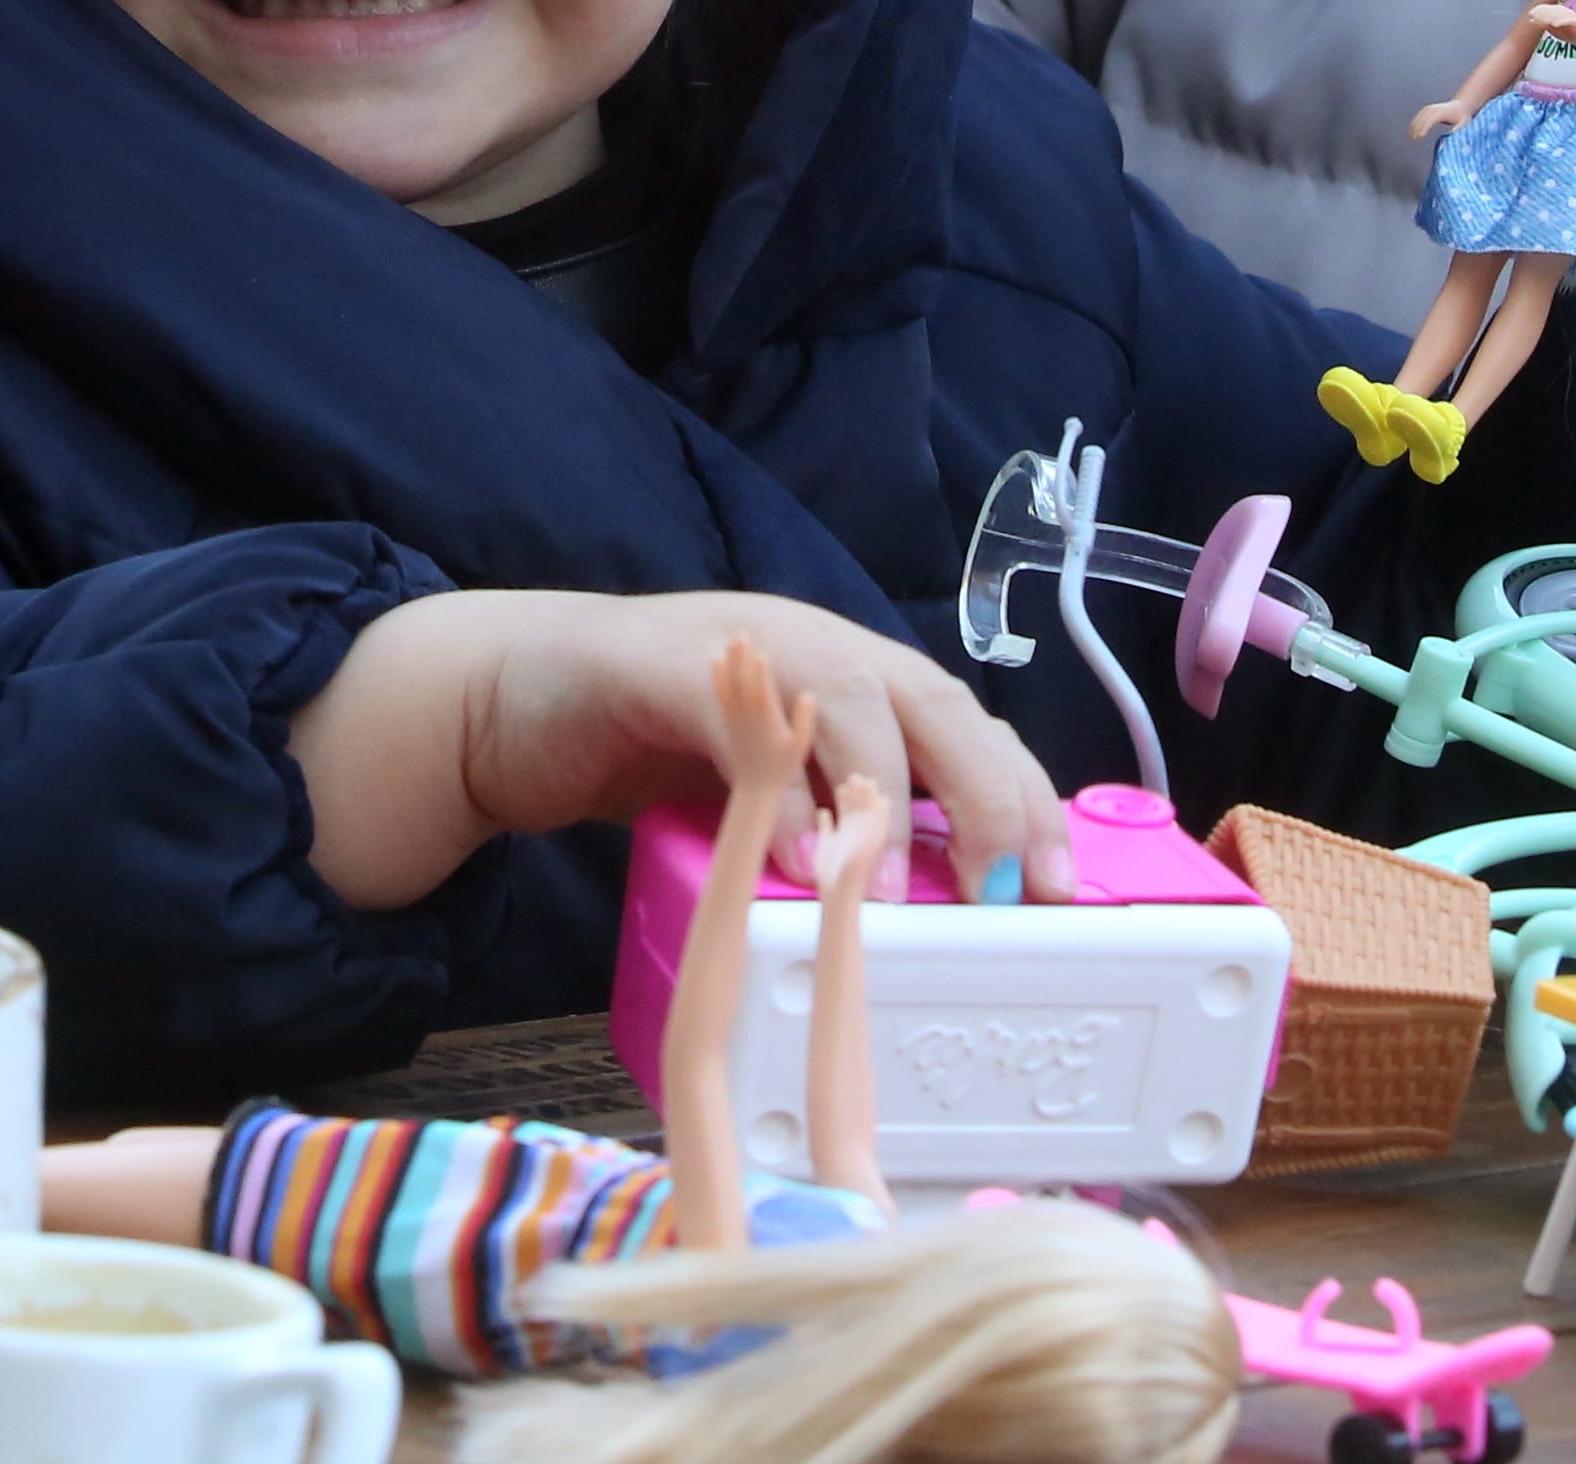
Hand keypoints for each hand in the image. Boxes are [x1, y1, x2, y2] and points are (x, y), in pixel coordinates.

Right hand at [290, 588, 1067, 911]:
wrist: (513, 695)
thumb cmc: (654, 754)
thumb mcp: (771, 798)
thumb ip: (841, 836)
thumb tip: (929, 923)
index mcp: (862, 683)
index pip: (971, 733)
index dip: (1025, 799)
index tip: (1062, 884)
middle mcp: (824, 653)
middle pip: (938, 707)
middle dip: (988, 791)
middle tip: (1010, 885)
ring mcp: (750, 650)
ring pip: (857, 699)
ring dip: (887, 792)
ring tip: (898, 884)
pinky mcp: (671, 669)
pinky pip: (739, 725)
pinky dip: (771, 791)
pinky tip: (787, 858)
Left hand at [708, 634, 818, 810]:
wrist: (756, 787)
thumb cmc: (782, 767)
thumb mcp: (801, 747)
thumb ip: (805, 721)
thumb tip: (809, 695)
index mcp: (768, 720)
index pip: (763, 692)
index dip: (761, 673)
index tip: (760, 652)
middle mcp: (748, 716)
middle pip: (743, 682)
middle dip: (742, 657)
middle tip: (741, 633)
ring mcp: (736, 717)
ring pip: (731, 684)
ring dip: (731, 660)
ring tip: (732, 637)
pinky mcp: (729, 720)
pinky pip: (721, 694)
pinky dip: (717, 676)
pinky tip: (715, 659)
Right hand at [1413, 101, 1470, 143]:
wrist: (1461, 106)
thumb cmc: (1463, 116)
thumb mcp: (1464, 123)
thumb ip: (1459, 128)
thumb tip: (1452, 134)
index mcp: (1442, 112)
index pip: (1431, 120)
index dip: (1425, 127)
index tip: (1421, 136)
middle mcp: (1435, 109)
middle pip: (1423, 118)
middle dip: (1417, 128)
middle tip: (1414, 138)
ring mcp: (1431, 108)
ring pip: (1419, 116)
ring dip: (1414, 125)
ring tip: (1411, 136)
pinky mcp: (1428, 109)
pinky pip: (1419, 115)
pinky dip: (1415, 122)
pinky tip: (1412, 129)